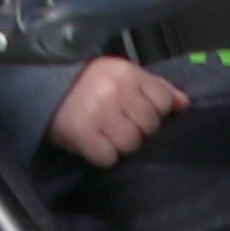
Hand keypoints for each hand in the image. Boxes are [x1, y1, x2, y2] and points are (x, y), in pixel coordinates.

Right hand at [49, 55, 183, 166]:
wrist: (45, 89)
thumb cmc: (89, 84)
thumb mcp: (123, 77)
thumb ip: (156, 88)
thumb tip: (184, 103)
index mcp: (127, 72)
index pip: (163, 101)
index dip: (154, 111)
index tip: (137, 112)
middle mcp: (113, 89)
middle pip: (149, 126)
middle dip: (137, 129)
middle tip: (118, 124)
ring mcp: (96, 111)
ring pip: (130, 144)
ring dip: (120, 145)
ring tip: (106, 134)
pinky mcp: (80, 132)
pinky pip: (108, 157)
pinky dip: (102, 156)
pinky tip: (95, 143)